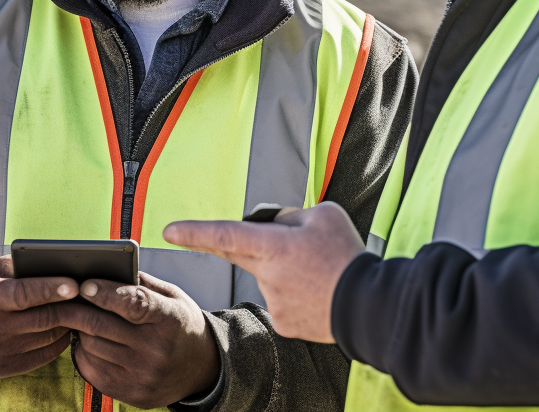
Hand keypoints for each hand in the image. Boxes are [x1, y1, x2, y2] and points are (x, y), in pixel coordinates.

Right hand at [0, 255, 79, 378]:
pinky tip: (66, 328)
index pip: (23, 294)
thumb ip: (22, 265)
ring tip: (81, 310)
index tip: (75, 285)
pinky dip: (60, 341)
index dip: (50, 289)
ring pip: (48, 338)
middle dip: (71, 307)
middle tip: (90, 297)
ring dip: (69, 323)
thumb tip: (61, 264)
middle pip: (43, 319)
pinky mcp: (3, 370)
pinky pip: (44, 355)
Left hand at [70, 272, 219, 407]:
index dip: (105, 293)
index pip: (133, 304)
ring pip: (91, 346)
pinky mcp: (131, 393)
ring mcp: (142, 375)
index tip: (84, 285)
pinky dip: (82, 352)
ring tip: (77, 317)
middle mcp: (156, 350)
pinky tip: (87, 340)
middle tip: (61, 297)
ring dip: (78, 329)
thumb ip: (142, 284)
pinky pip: (91, 369)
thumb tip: (106, 269)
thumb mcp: (173, 298)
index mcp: (170, 319)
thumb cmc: (181, 325)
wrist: (200, 369)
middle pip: (102, 326)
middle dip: (75, 308)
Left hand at [163, 203, 362, 342]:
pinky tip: (318, 293)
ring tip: (319, 273)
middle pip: (242, 254)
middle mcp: (267, 275)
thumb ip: (290, 217)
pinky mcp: (282, 323)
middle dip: (251, 245)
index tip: (169, 230)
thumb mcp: (324, 215)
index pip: (224, 235)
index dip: (194, 232)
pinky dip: (295, 294)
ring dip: (286, 271)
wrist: (369, 306)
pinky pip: (281, 300)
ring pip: (269, 276)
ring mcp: (273, 302)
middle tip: (287, 247)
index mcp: (273, 246)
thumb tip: (275, 226)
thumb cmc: (348, 257)